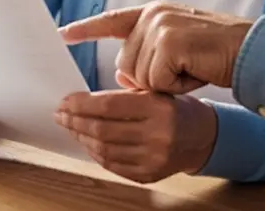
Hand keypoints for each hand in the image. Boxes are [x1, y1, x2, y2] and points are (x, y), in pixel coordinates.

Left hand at [55, 90, 217, 183]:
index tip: (65, 101)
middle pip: (102, 129)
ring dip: (82, 137)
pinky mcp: (150, 175)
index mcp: (158, 107)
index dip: (81, 104)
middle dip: (75, 121)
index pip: (108, 105)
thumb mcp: (154, 90)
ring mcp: (153, 158)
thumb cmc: (175, 109)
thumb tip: (81, 99)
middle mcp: (157, 135)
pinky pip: (113, 165)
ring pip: (104, 149)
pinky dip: (95, 153)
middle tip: (61, 114)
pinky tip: (88, 142)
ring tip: (71, 127)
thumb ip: (122, 91)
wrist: (203, 137)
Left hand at [60, 0, 252, 92]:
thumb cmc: (215, 54)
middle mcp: (152, 15)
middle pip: (125, 64)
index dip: (85, 28)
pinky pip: (155, 82)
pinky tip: (194, 73)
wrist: (250, 51)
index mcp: (152, 12)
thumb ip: (147, 56)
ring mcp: (160, 26)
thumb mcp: (176, 52)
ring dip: (164, 84)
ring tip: (190, 70)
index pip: (111, 20)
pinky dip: (175, 86)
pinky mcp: (169, 43)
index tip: (60, 34)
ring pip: (138, 76)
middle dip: (149, 79)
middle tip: (182, 70)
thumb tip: (120, 78)